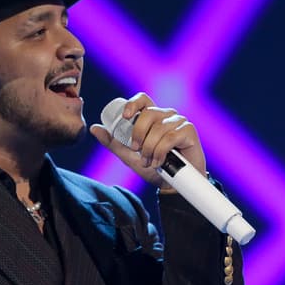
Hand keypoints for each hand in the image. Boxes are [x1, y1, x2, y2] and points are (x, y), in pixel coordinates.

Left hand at [88, 92, 205, 188]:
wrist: (172, 185)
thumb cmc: (153, 167)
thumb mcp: (129, 155)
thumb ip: (113, 142)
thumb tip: (95, 128)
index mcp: (152, 116)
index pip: (142, 99)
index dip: (133, 104)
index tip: (126, 117)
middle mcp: (166, 115)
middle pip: (148, 114)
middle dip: (138, 134)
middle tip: (136, 150)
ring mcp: (179, 121)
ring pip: (158, 128)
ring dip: (150, 149)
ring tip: (150, 162)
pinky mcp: (189, 131)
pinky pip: (170, 137)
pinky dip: (161, 152)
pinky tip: (159, 162)